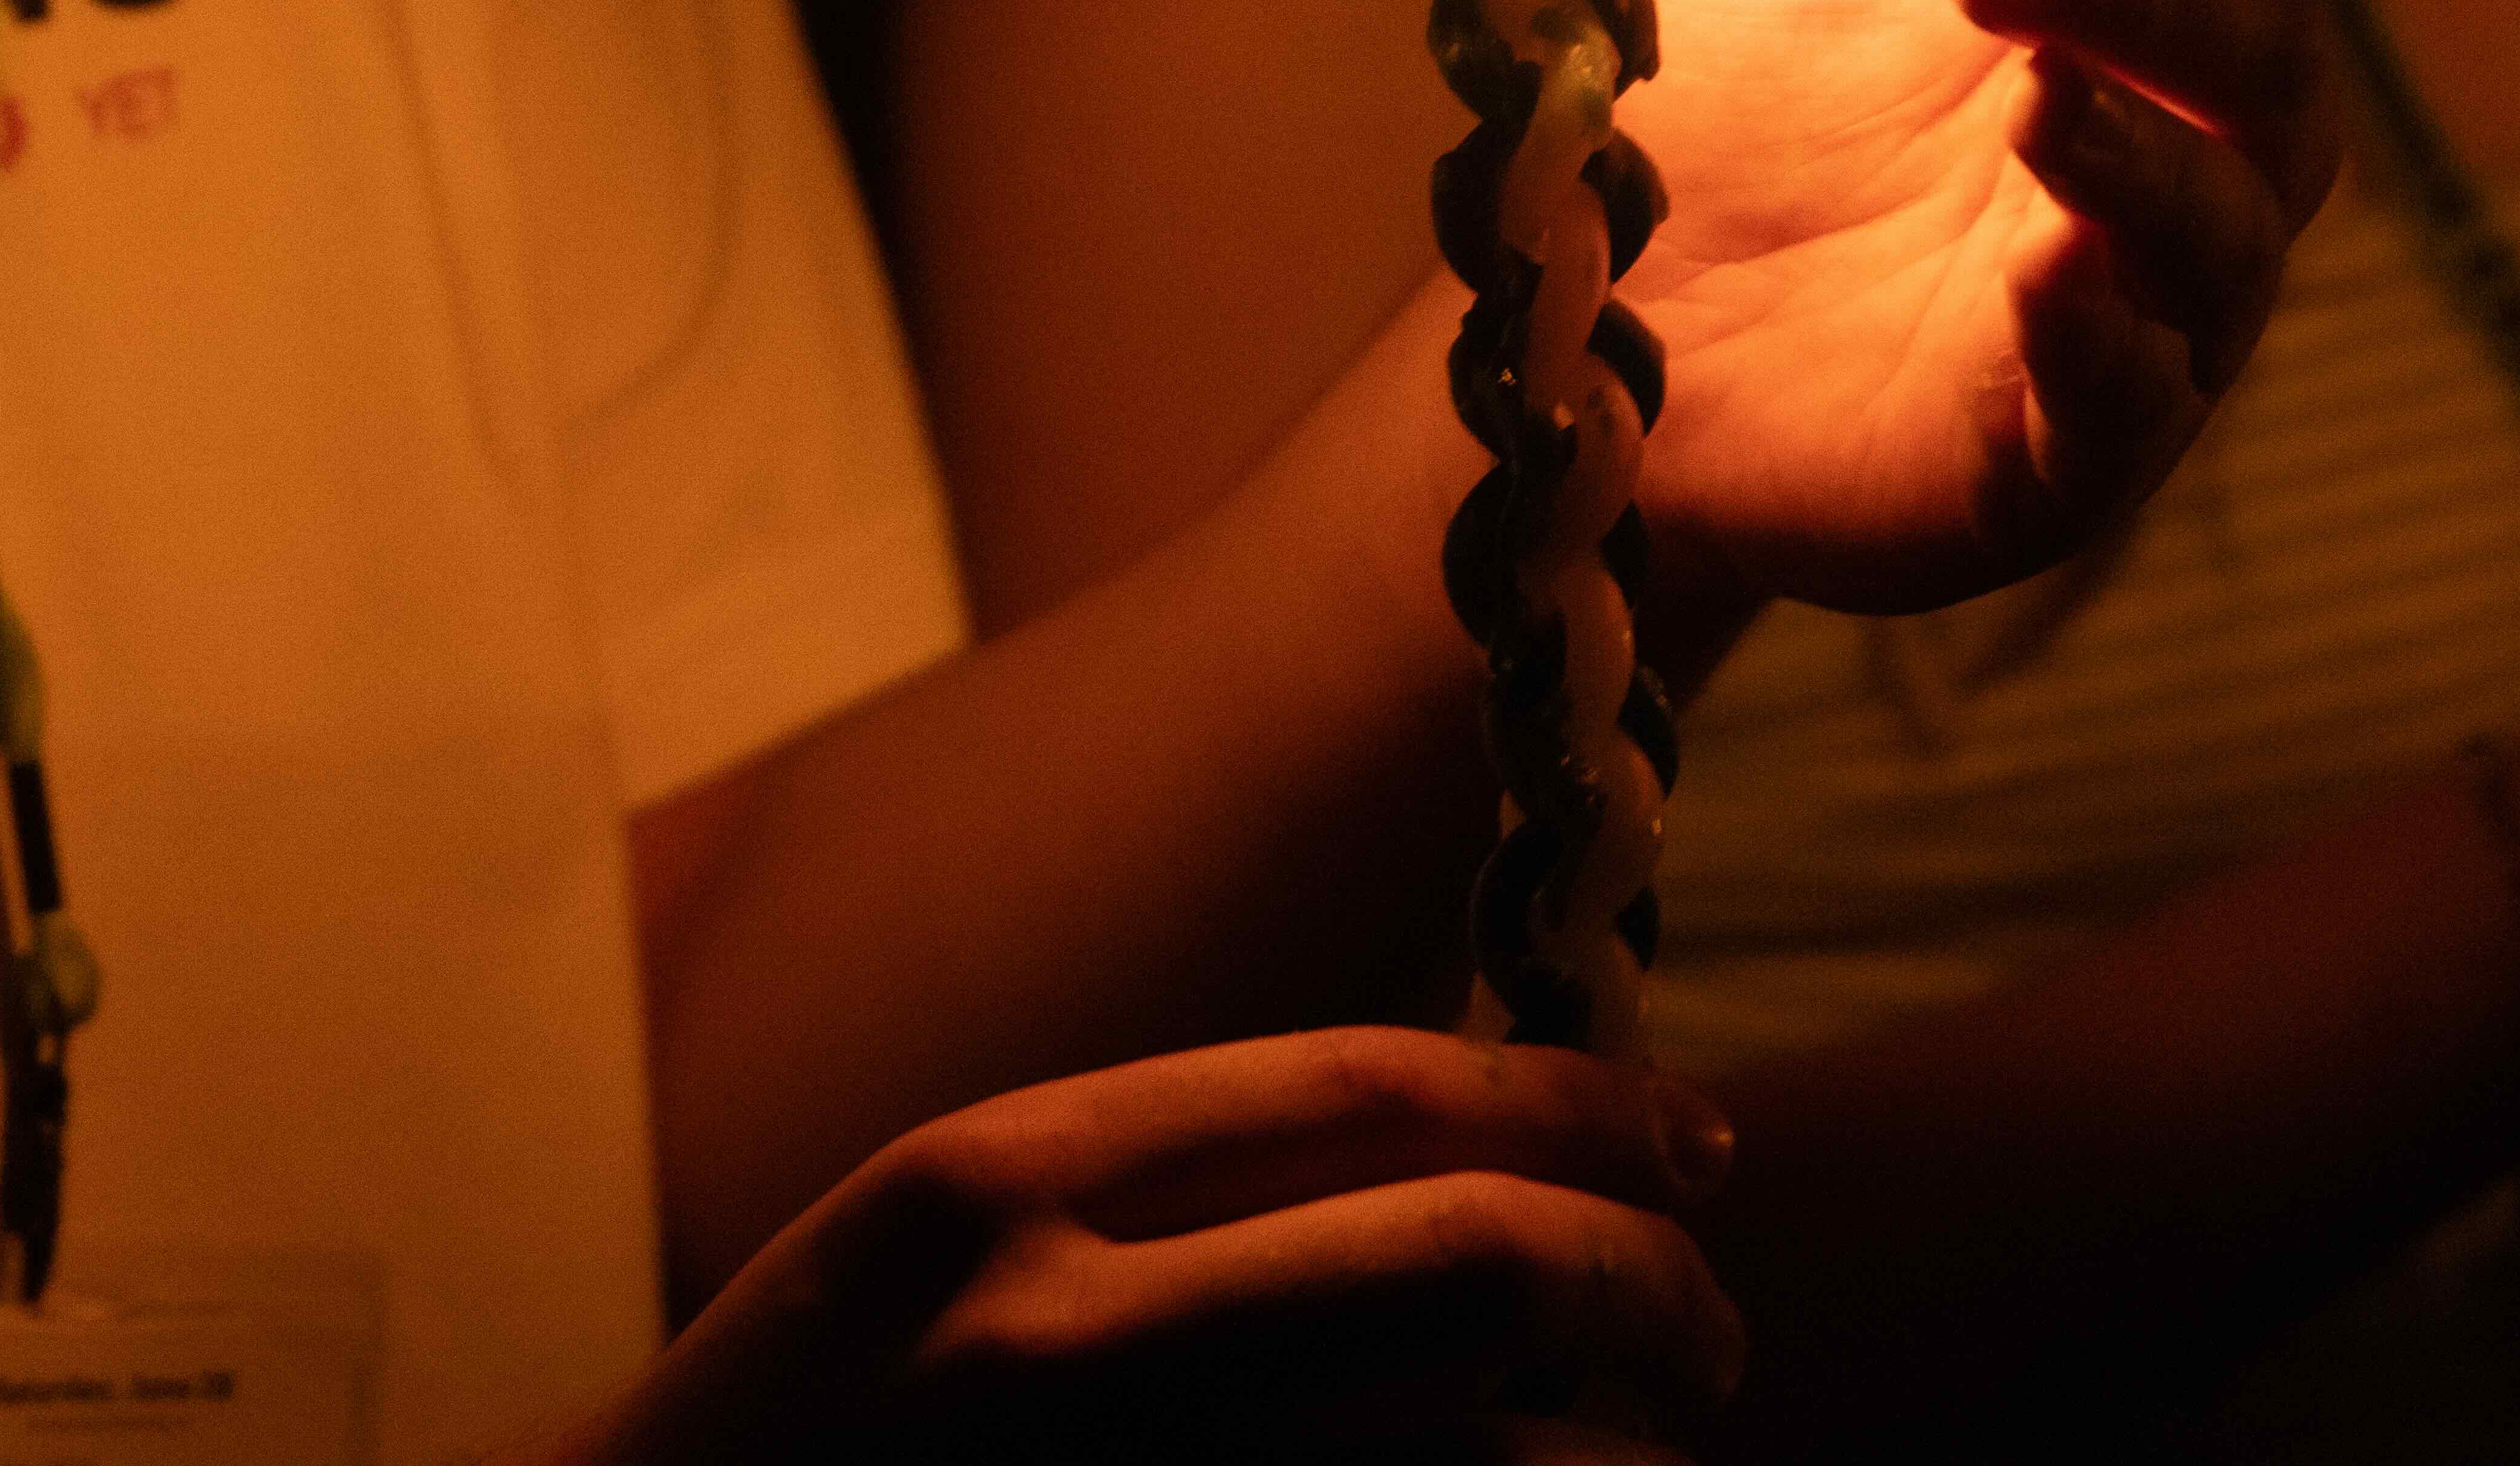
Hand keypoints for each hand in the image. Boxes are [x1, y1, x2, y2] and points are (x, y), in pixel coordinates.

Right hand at [567, 1026, 1742, 1465]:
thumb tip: (1482, 1153)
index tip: (1690, 1135)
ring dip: (1614, 1458)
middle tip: (1707, 1321)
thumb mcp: (950, 1240)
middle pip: (1474, 1265)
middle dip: (1650, 1284)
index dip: (1572, 1099)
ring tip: (1637, 1451)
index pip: (1371, 1090)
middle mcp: (1061, 1343)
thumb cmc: (812, 1425)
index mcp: (996, 1185)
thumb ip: (1172, 1185)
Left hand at [1611, 0, 2340, 607]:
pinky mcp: (2059, 447)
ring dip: (2143, 158)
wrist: (1590, 255)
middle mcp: (2189, 132)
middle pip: (2265, 55)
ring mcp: (2140, 300)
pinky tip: (2044, 271)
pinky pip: (2127, 398)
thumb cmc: (1750, 27)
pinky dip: (2099, 333)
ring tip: (2040, 97)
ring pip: (2219, 230)